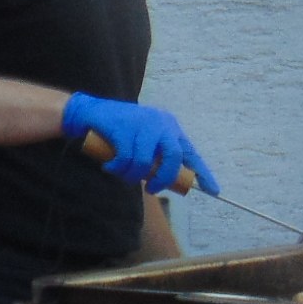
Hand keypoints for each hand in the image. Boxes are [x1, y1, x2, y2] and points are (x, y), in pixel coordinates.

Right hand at [63, 92, 220, 195]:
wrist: (90, 113)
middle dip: (164, 179)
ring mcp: (142, 124)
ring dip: (132, 176)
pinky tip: (110, 168)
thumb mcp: (143, 141)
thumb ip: (155, 155)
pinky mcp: (124, 128)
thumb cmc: (118, 131)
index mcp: (169, 127)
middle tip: (152, 189)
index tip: (213, 190)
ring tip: (122, 175)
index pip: (190, 152)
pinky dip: (117, 169)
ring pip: (145, 162)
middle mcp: (160, 123)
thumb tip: (167, 181)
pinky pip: (126, 159)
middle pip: (173, 158)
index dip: (202, 173)